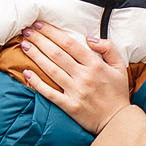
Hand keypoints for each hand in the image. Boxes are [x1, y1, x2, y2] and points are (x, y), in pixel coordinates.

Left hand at [16, 20, 130, 132]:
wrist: (118, 121)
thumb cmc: (118, 93)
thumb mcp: (120, 67)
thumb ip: (108, 48)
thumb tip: (89, 38)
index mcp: (95, 65)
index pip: (69, 44)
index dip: (52, 32)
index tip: (40, 24)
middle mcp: (84, 76)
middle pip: (56, 54)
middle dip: (40, 40)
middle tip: (27, 31)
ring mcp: (75, 92)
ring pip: (51, 70)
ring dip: (35, 56)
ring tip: (24, 45)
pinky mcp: (69, 106)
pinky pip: (49, 93)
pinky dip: (37, 83)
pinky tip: (26, 73)